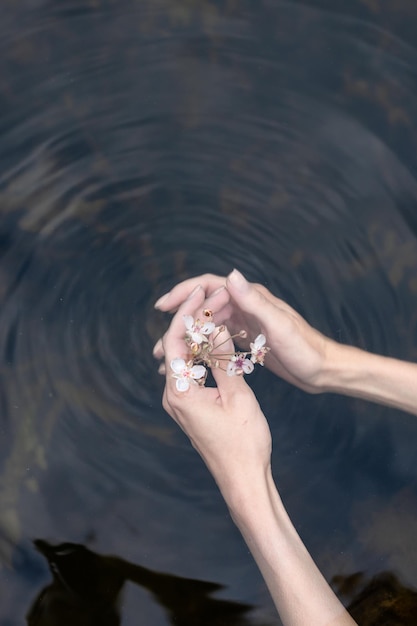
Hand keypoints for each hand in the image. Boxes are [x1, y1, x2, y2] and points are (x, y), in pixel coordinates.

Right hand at [155, 270, 332, 392]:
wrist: (324, 370)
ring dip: (187, 341)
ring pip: (208, 327)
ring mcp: (246, 324)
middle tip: (159, 346)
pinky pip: (218, 342)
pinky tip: (191, 364)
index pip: (209, 287)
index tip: (163, 307)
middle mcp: (246, 307)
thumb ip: (254, 301)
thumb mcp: (279, 326)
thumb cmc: (306, 349)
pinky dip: (202, 351)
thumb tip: (231, 275)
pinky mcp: (248, 341)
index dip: (184, 293)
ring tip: (168, 360)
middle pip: (204, 309)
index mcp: (251, 298)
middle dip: (179, 324)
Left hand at [161, 285, 271, 502]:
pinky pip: (190, 372)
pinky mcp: (189, 407)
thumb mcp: (237, 394)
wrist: (243, 479)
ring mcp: (179, 403)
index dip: (188, 313)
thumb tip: (214, 324)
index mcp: (180, 391)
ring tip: (215, 314)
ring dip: (198, 336)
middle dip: (193, 321)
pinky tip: (216, 343)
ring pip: (184, 358)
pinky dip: (202, 354)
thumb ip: (222, 357)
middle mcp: (173, 396)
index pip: (176, 340)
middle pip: (176, 347)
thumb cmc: (244, 441)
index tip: (201, 293)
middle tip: (211, 298)